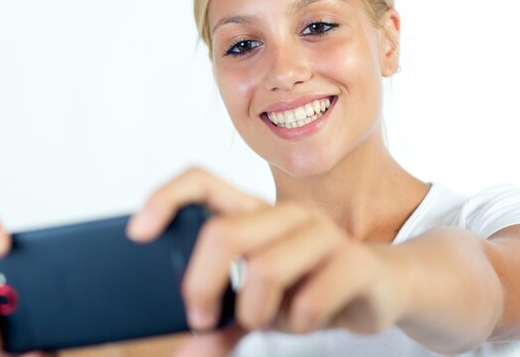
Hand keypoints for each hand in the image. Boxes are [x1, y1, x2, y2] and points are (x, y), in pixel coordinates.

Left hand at [127, 167, 411, 356]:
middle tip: (199, 318)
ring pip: (264, 269)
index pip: (201, 180)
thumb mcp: (258, 303)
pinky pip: (308, 300)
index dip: (165, 197)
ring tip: (267, 318)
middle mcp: (286, 214)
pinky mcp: (355, 261)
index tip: (138, 233)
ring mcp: (322, 234)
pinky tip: (307, 319)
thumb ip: (224, 323)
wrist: (381, 286)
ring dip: (256, 311)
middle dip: (200, 285)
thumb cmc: (309, 287)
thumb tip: (188, 351)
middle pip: (224, 233)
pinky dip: (296, 324)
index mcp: (255, 212)